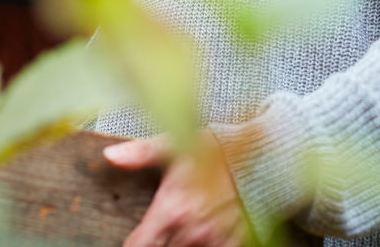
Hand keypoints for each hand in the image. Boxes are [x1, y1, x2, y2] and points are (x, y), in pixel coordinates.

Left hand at [104, 131, 247, 246]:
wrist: (271, 154)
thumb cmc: (222, 147)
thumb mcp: (178, 144)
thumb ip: (141, 154)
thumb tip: (108, 155)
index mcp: (171, 210)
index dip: (132, 244)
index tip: (131, 239)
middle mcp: (191, 232)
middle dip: (155, 243)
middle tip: (158, 230)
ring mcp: (214, 241)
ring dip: (177, 245)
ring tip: (180, 230)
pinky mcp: (236, 243)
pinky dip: (202, 246)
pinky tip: (200, 235)